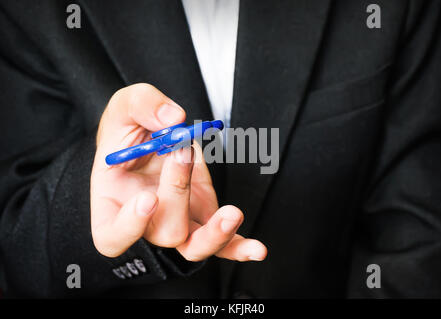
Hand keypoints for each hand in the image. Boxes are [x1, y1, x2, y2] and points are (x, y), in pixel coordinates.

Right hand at [91, 83, 267, 262]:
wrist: (151, 136)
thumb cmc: (131, 128)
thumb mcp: (126, 106)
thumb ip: (143, 105)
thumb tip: (174, 119)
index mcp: (113, 204)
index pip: (111, 237)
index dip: (129, 227)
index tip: (148, 198)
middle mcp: (146, 222)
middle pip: (164, 232)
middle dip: (178, 193)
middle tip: (182, 152)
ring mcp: (178, 222)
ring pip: (195, 246)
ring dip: (216, 233)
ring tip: (232, 212)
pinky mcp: (204, 216)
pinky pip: (222, 243)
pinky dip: (239, 247)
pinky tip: (257, 249)